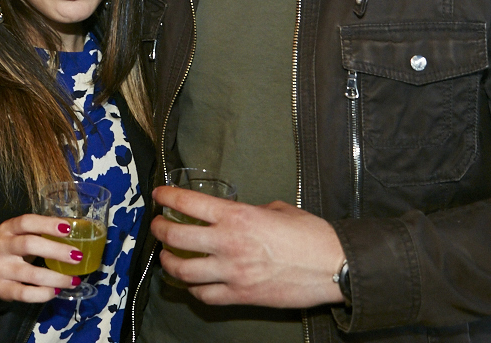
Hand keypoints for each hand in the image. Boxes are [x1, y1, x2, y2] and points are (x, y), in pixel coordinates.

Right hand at [0, 214, 84, 301]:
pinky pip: (26, 293)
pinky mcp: (2, 289)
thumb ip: (42, 233)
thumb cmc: (15, 250)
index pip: (26, 222)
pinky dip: (45, 293)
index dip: (47, 224)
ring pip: (31, 274)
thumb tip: (76, 234)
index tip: (68, 228)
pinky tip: (57, 291)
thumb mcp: (22, 235)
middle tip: (77, 256)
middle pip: (29, 245)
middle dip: (56, 251)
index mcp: (8, 228)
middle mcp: (1, 246)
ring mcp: (0, 269)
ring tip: (74, 280)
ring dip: (57, 278)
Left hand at [150, 186, 345, 307]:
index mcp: (237, 216)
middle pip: (176, 236)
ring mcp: (232, 272)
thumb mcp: (277, 209)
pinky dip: (193, 289)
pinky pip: (205, 295)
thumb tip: (237, 214)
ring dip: (169, 262)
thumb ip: (251, 210)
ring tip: (167, 257)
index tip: (159, 195)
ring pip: (183, 270)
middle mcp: (228, 243)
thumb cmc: (310, 235)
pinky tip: (193, 283)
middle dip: (159, 229)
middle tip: (157, 226)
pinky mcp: (241, 296)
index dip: (168, 197)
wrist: (332, 266)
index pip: (189, 203)